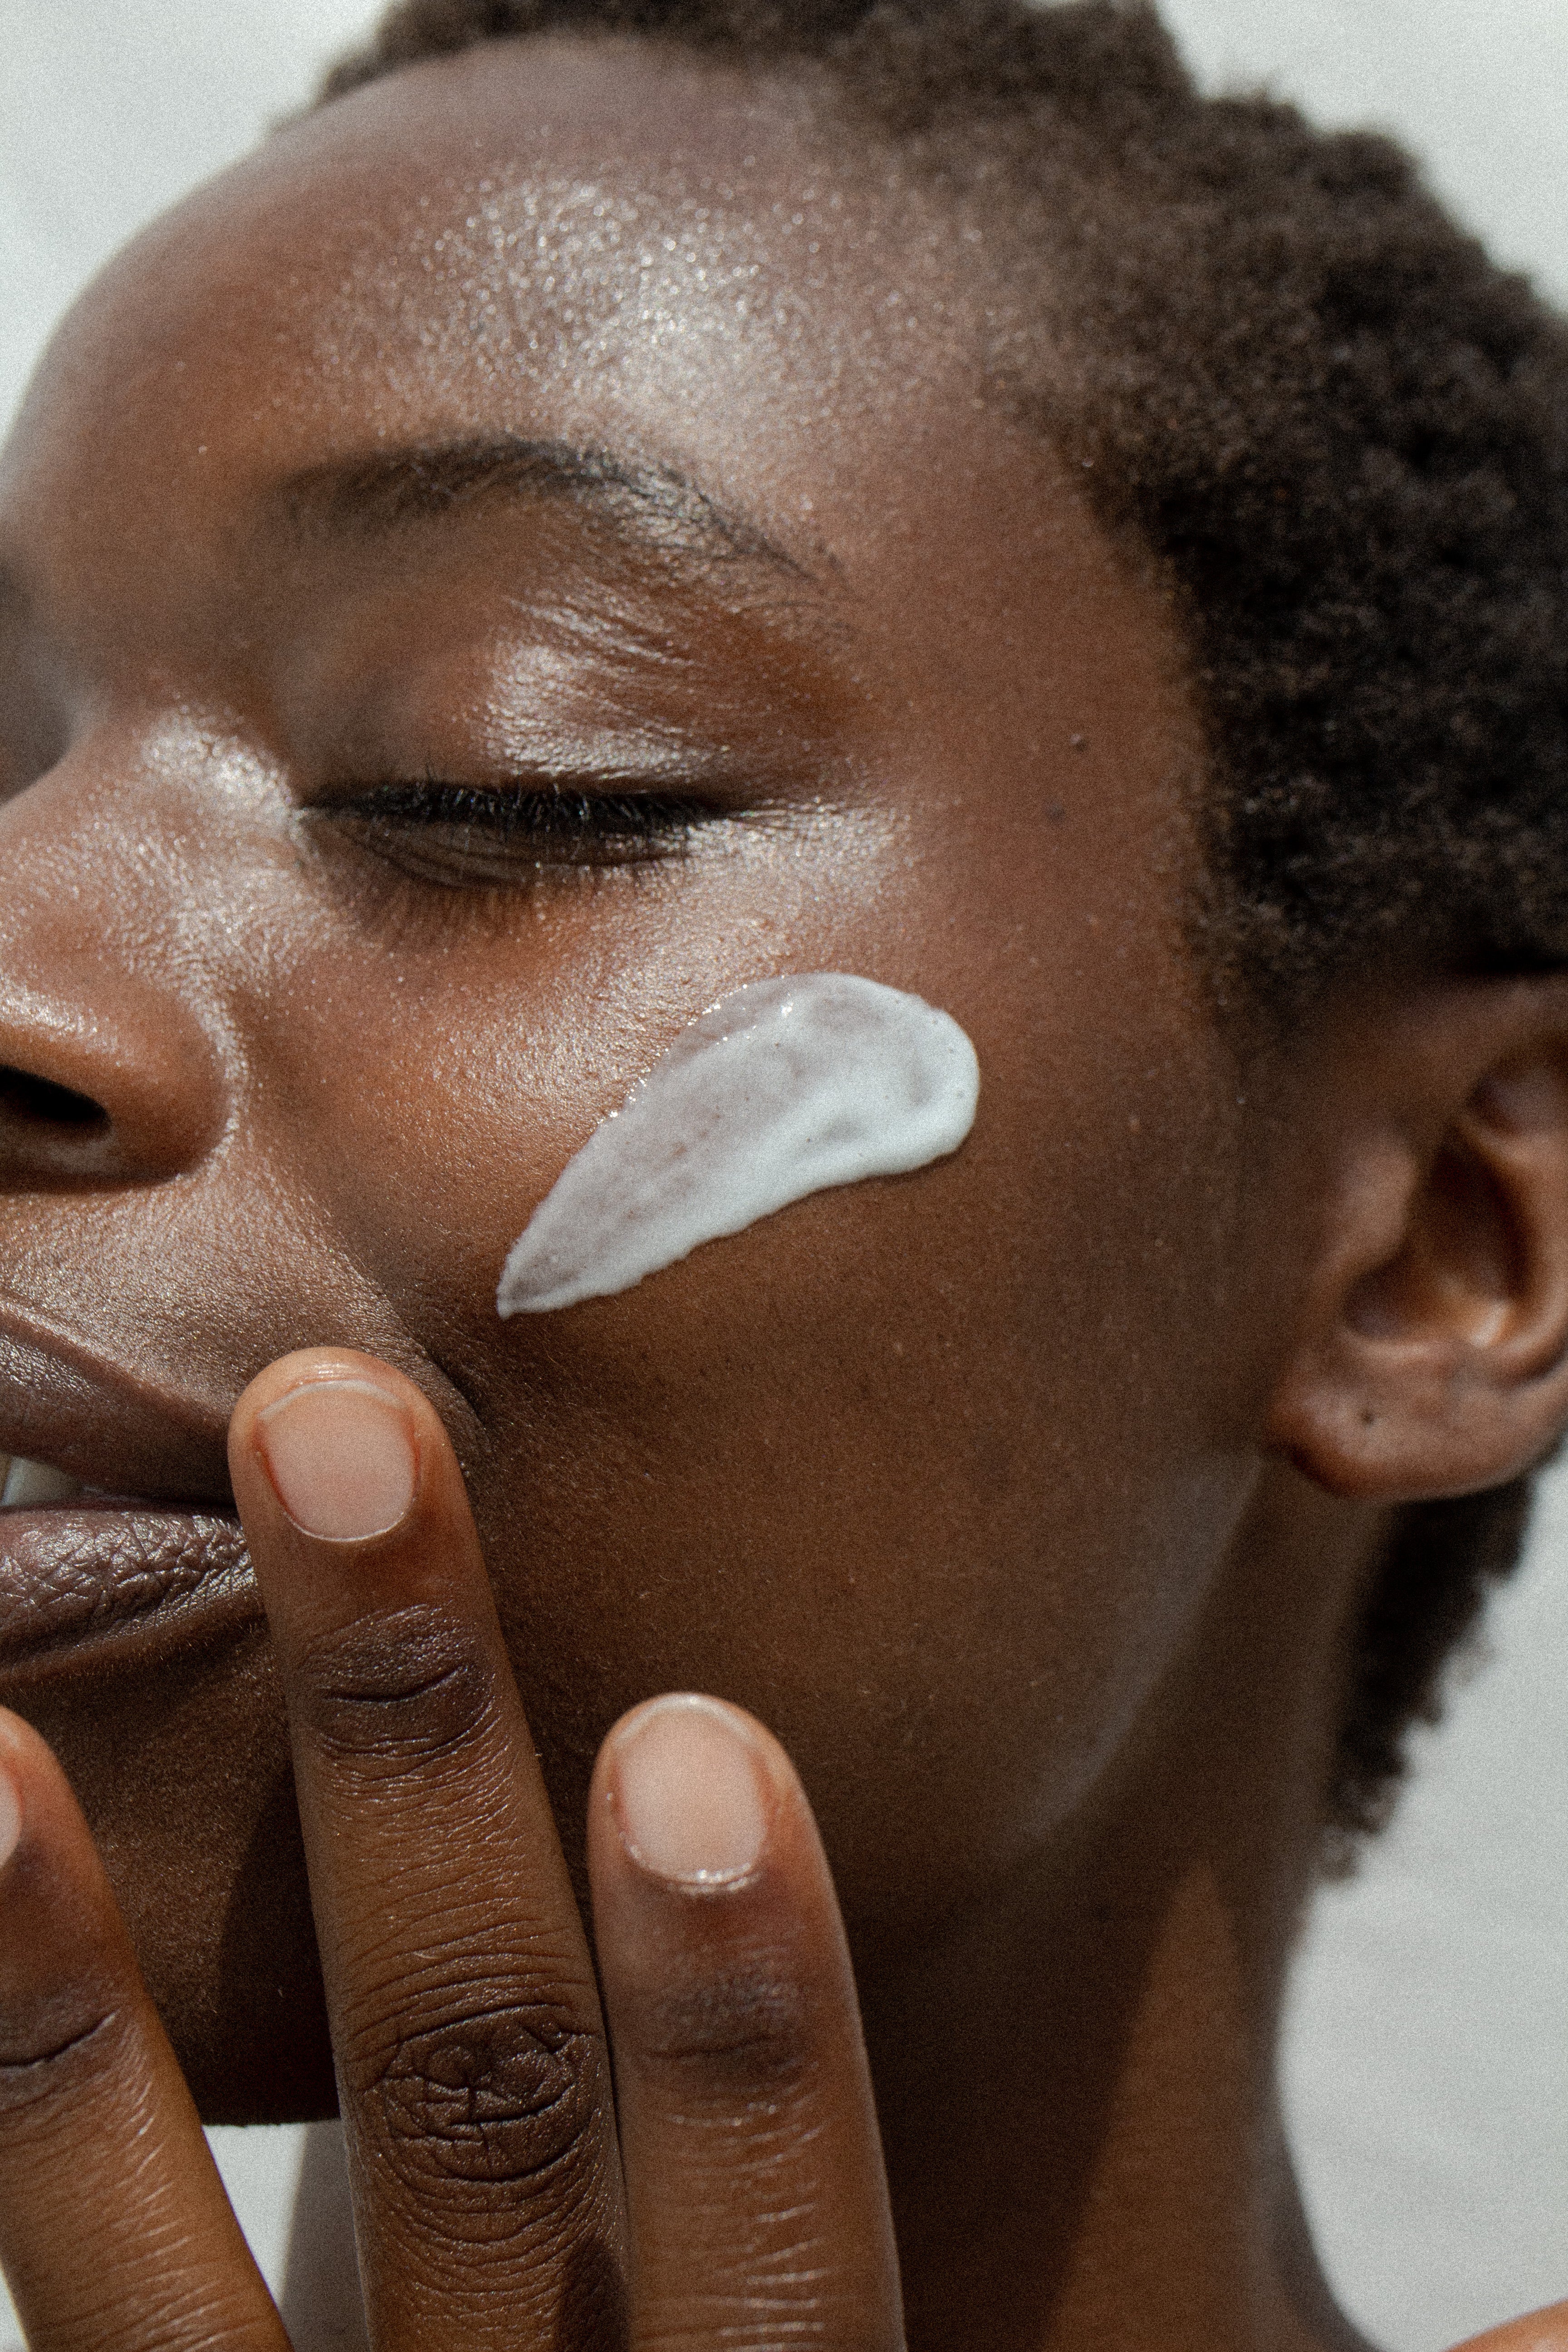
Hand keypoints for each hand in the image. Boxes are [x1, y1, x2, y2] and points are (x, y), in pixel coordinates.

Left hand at [0, 1348, 903, 2351]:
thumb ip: (773, 2249)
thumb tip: (839, 1858)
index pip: (778, 2284)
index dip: (745, 2030)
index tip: (699, 1734)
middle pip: (468, 2161)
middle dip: (409, 1783)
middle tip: (337, 1441)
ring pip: (139, 2304)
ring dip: (52, 2007)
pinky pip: (40, 2336)